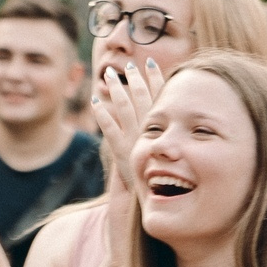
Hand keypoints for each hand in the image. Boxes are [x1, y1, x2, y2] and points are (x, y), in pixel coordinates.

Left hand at [94, 57, 166, 193]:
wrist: (158, 203)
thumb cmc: (166, 184)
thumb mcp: (172, 156)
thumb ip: (167, 139)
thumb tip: (168, 125)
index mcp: (165, 131)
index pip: (161, 99)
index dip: (157, 79)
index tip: (151, 63)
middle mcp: (151, 134)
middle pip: (142, 99)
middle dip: (135, 79)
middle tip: (129, 65)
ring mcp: (136, 142)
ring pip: (124, 109)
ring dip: (116, 90)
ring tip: (108, 75)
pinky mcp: (122, 153)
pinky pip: (110, 130)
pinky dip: (102, 115)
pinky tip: (94, 103)